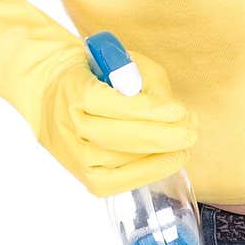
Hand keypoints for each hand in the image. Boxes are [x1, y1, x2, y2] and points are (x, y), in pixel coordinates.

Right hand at [38, 46, 198, 197]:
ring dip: (159, 154)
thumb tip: (177, 113)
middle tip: (190, 132)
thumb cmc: (96, 76)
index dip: (148, 110)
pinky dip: (147, 172)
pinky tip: (168, 161)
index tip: (178, 110)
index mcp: (73, 89)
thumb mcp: (120, 62)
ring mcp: (74, 155)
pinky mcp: (85, 177)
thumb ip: (147, 80)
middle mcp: (69, 125)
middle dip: (161, 137)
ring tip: (184, 145)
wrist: (53, 96)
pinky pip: (119, 182)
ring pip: (121, 161)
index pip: (111, 104)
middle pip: (118, 137)